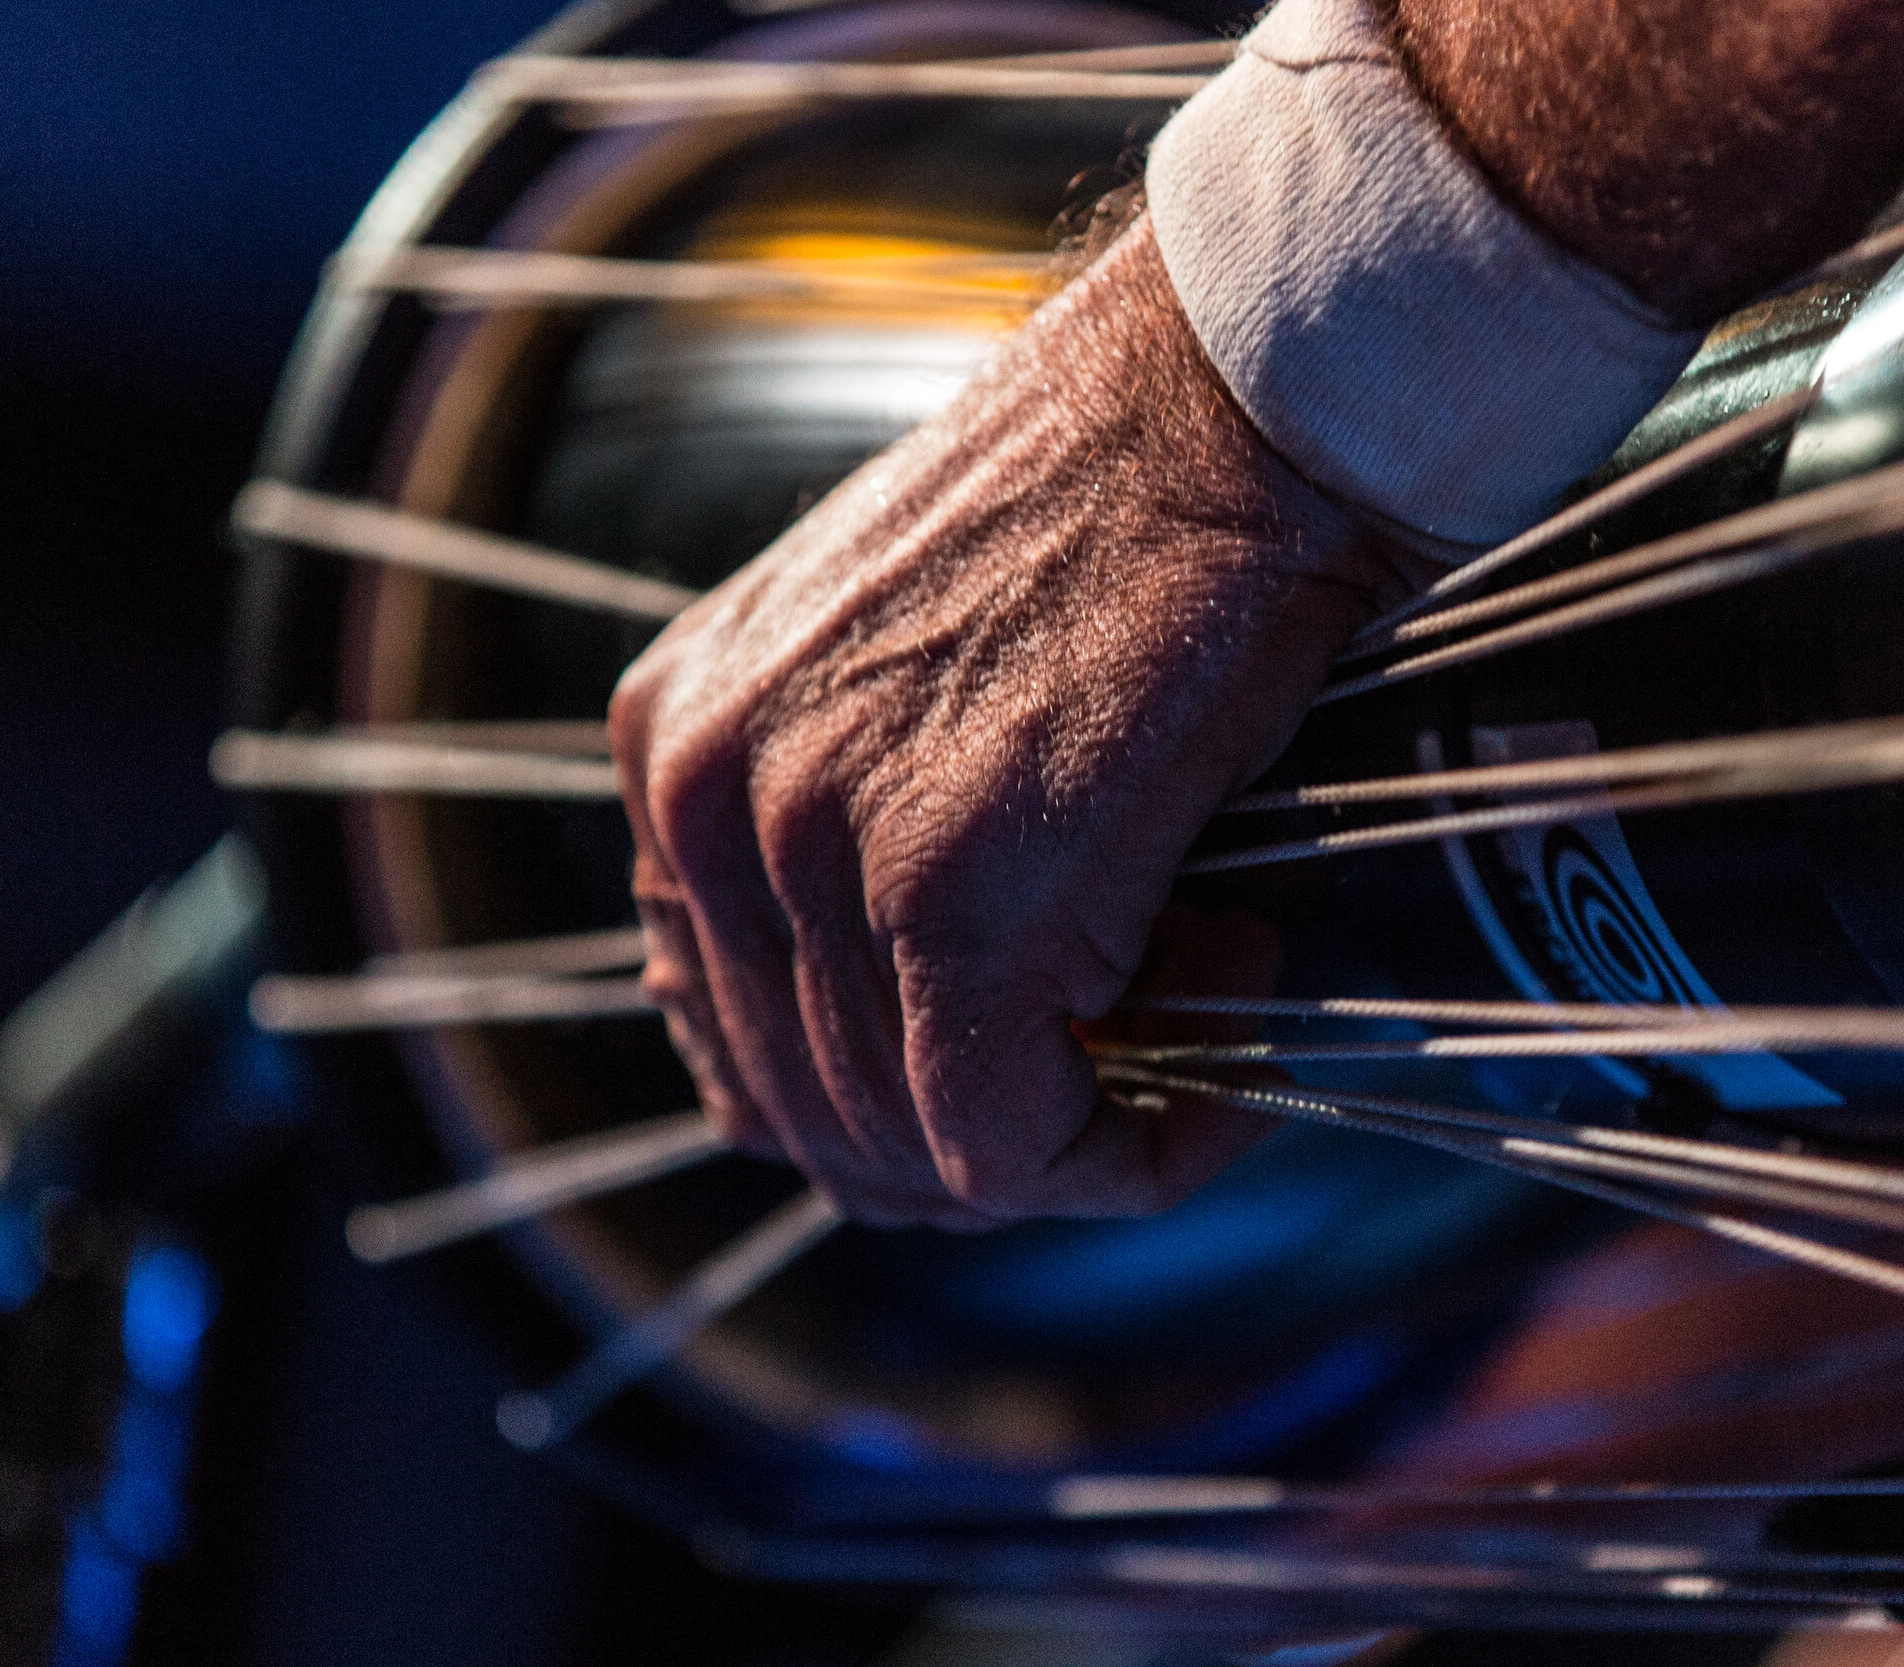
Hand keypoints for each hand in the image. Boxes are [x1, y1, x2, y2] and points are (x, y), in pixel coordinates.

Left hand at [608, 217, 1421, 1227]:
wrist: (1231, 403)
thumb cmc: (1111, 520)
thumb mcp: (898, 670)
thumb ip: (843, 835)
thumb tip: (903, 1043)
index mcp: (671, 742)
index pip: (738, 1047)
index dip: (895, 1117)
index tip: (1051, 1071)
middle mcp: (702, 796)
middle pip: (813, 1119)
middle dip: (986, 1149)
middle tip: (1139, 1085)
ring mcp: (809, 840)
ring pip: (912, 1146)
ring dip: (1074, 1136)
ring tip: (1206, 1002)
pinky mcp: (953, 886)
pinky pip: (1010, 1135)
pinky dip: (1130, 1146)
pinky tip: (1222, 1035)